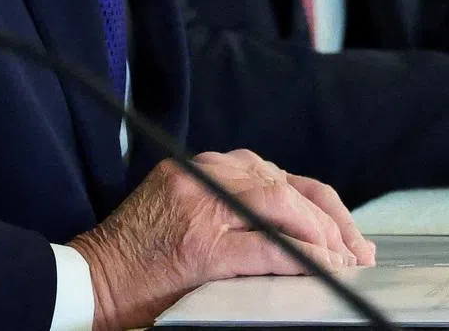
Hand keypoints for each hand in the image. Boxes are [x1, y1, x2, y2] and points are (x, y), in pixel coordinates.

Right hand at [68, 149, 375, 330]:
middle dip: (330, 219)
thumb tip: (289, 221)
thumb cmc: (136, 255)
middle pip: (285, 186)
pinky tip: (325, 269)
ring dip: (322, 236)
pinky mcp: (202, 250)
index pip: (275, 174)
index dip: (317, 202)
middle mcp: (204, 178)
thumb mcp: (179, 207)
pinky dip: (303, 257)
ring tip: (346, 262)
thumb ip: (224, 201)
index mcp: (201, 168)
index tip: (343, 229)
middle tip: (358, 250)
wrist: (90, 281)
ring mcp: (203, 211)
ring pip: (281, 208)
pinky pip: (267, 248)